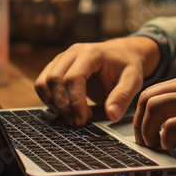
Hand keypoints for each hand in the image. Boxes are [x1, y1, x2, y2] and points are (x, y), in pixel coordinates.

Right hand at [34, 36, 159, 125]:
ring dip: (53, 104)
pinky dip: (50, 100)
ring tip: (72, 116)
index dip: (75, 102)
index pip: (73, 78)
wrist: (122, 54)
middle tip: (77, 122)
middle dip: (63, 106)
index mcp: (91, 53)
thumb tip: (112, 115)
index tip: (84, 120)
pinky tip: (67, 110)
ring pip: (43, 82)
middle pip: (53, 79)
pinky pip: (42, 84)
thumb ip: (123, 97)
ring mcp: (61, 59)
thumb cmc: (127, 66)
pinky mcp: (56, 67)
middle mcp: (72, 53)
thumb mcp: (133, 80)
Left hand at [133, 69, 175, 154]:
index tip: (144, 128)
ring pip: (155, 107)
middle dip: (139, 121)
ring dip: (147, 129)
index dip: (143, 111)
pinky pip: (171, 125)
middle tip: (143, 139)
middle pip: (149, 96)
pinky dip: (164, 138)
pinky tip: (169, 146)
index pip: (156, 89)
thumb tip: (171, 115)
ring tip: (153, 144)